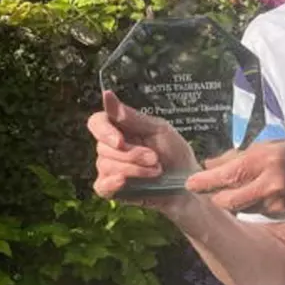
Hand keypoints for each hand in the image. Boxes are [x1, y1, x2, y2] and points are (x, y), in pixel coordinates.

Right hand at [87, 91, 198, 212]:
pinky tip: (124, 181)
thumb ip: (132, 117)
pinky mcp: (111, 189)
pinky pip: (101, 186)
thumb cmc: (174, 153)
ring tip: (156, 170)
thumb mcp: (159, 130)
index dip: (104, 131)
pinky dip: (112, 184)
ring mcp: (109, 169)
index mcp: (119, 129)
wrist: (186, 183)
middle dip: (131, 154)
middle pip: (103, 147)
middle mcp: (110, 148)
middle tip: (155, 158)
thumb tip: (107, 96)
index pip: (97, 123)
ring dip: (134, 169)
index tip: (120, 141)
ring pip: (106, 165)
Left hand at [184, 140, 284, 219]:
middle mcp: (268, 182)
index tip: (189, 183)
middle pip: (227, 200)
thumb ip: (239, 156)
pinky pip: (254, 210)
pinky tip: (261, 193)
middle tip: (208, 189)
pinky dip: (250, 203)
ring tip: (242, 187)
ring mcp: (274, 201)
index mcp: (265, 159)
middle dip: (215, 197)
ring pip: (239, 206)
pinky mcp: (278, 213)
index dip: (205, 182)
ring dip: (234, 200)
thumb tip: (210, 164)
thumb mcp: (271, 146)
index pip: (227, 175)